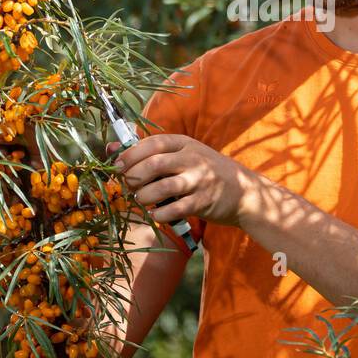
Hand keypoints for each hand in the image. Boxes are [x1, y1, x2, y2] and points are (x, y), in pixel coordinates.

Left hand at [110, 133, 265, 229]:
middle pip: (154, 164)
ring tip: (141, 199)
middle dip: (134, 177)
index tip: (118, 166)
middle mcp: (193, 159)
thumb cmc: (207, 172)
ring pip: (162, 187)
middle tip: (129, 186)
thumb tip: (112, 149)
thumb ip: (152, 152)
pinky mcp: (203, 202)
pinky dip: (159, 214)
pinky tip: (156, 214)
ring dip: (144, 196)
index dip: (131, 154)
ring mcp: (199, 181)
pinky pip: (174, 209)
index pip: (153, 143)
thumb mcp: (184, 155)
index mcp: (185, 143)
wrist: (245, 192)